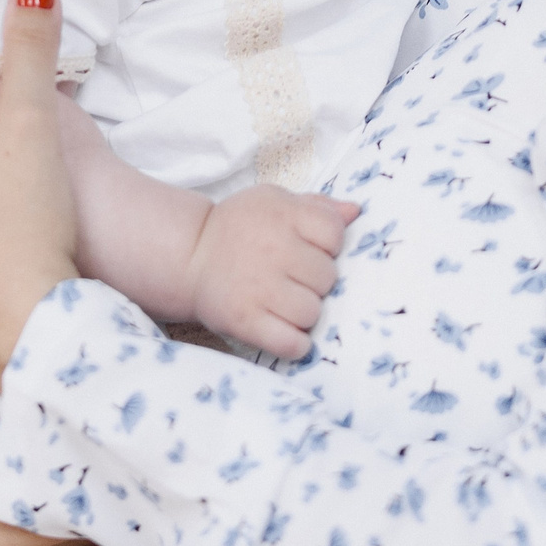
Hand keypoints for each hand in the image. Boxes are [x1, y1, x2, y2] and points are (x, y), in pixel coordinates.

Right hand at [189, 185, 360, 359]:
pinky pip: (291, 344)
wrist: (190, 256)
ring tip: (287, 303)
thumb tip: (355, 212)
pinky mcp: (245, 321)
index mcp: (283, 215)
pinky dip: (295, 344)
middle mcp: (273, 249)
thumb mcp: (274, 202)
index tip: (312, 249)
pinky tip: (286, 331)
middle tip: (296, 279)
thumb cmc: (239, 227)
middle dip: (316, 281)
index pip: (334, 233)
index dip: (330, 244)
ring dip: (305, 312)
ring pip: (312, 312)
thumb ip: (316, 206)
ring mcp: (259, 288)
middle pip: (328, 277)